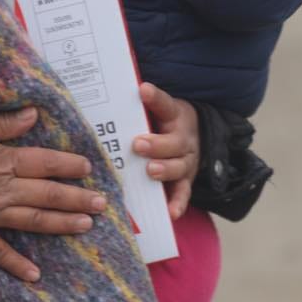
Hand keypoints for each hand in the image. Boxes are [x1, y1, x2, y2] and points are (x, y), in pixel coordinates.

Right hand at [0, 108, 106, 281]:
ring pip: (32, 222)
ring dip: (62, 225)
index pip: (45, 163)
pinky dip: (16, 265)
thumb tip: (33, 115)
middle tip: (102, 203)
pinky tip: (36, 276)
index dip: (69, 165)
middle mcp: (0, 190)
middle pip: (47, 194)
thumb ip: (2, 124)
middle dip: (77, 198)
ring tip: (86, 226)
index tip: (88, 168)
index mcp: (1, 160)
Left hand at [133, 82, 198, 220]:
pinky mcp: (186, 181)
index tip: (143, 89)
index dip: (155, 98)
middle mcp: (183, 139)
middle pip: (173, 142)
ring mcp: (186, 162)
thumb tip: (104, 96)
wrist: (197, 137)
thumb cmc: (165, 125)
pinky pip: (183, 193)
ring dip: (164, 169)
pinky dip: (178, 203)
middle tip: (138, 144)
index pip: (165, 104)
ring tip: (150, 170)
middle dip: (156, 144)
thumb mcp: (159, 111)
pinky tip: (170, 212)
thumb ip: (138, 107)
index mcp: (175, 116)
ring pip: (179, 167)